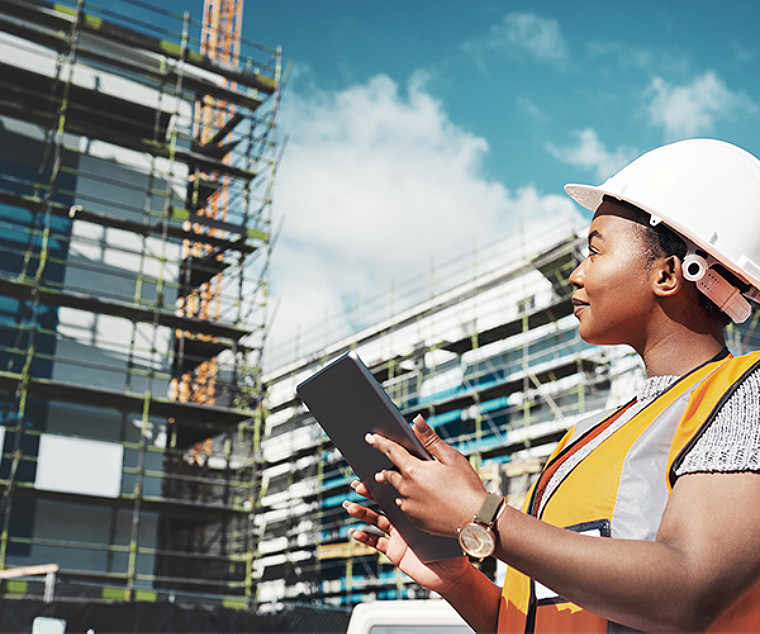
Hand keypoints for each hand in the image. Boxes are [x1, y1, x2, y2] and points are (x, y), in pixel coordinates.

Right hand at [344, 484, 469, 594]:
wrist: (452, 574)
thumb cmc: (454, 546)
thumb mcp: (449, 522)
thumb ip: (441, 506)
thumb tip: (440, 484)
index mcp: (416, 509)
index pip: (398, 491)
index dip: (386, 481)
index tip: (375, 471)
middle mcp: (404, 520)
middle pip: (382, 502)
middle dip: (368, 493)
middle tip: (357, 484)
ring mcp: (398, 535)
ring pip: (375, 520)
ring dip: (361, 513)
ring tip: (349, 506)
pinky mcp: (394, 550)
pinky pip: (376, 542)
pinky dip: (364, 537)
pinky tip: (354, 532)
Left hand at [367, 414, 487, 536]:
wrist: (476, 519)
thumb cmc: (466, 486)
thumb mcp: (451, 457)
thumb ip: (430, 439)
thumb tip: (416, 420)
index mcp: (414, 470)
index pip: (392, 451)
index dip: (380, 443)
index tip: (369, 437)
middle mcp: (406, 489)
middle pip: (390, 475)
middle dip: (385, 471)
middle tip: (381, 470)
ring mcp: (409, 507)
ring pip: (399, 493)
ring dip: (400, 487)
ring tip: (404, 486)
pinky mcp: (415, 521)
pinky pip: (407, 508)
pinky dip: (410, 502)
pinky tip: (421, 501)